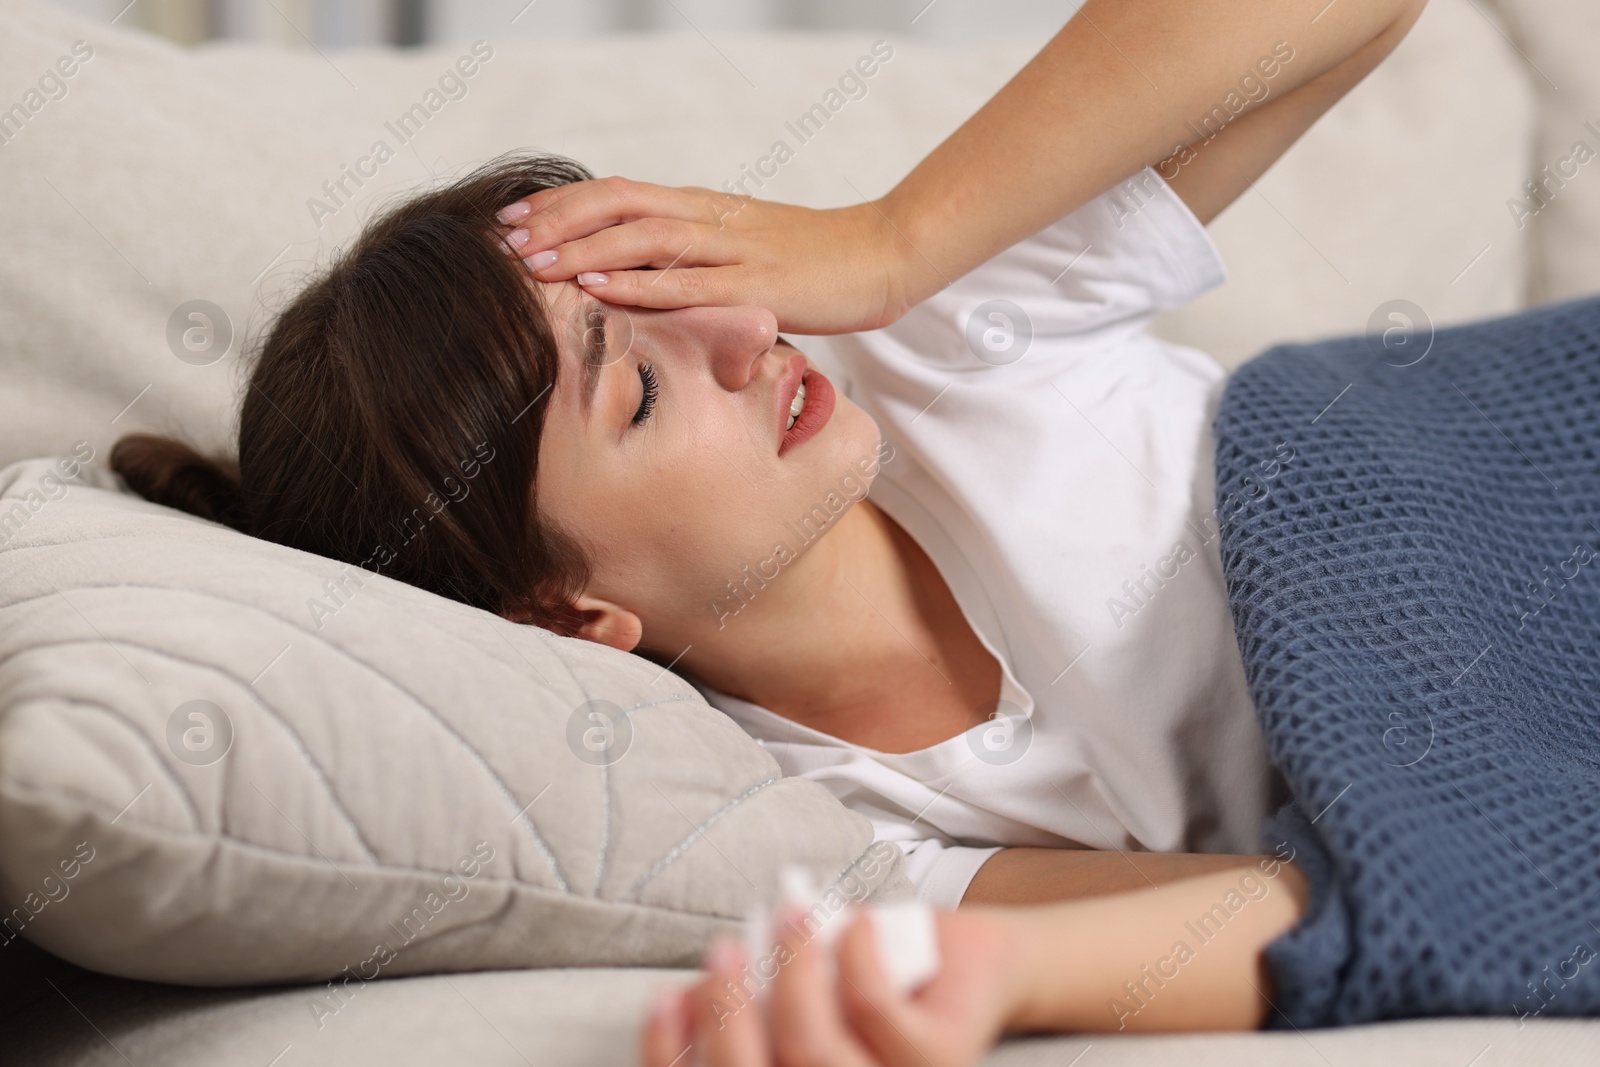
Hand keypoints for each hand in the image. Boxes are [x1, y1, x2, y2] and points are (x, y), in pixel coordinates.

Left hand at [496, 177, 924, 334]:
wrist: (884, 255)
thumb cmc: (816, 263)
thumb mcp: (745, 253)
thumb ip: (696, 261)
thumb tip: (642, 282)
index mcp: (704, 209)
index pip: (618, 194)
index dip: (562, 206)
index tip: (512, 224)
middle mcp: (711, 219)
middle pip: (618, 205)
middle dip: (556, 223)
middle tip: (503, 242)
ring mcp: (735, 250)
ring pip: (644, 238)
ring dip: (583, 250)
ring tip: (532, 266)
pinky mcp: (759, 285)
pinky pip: (689, 282)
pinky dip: (639, 283)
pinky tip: (600, 287)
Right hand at [639, 902, 1024, 1066]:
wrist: (969, 961)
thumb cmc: (872, 972)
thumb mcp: (798, 985)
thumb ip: (748, 998)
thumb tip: (686, 996)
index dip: (672, 1054)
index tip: (662, 998)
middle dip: (727, 1009)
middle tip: (724, 949)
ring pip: (814, 1048)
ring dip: (792, 971)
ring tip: (791, 917)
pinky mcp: (938, 1058)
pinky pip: (875, 1009)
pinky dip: (856, 956)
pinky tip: (858, 923)